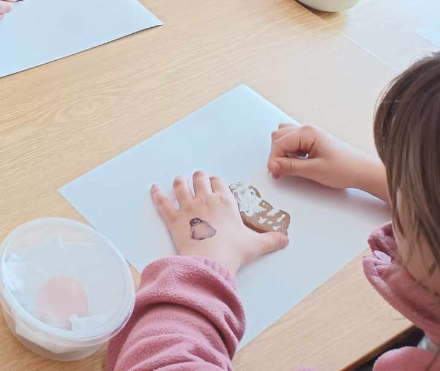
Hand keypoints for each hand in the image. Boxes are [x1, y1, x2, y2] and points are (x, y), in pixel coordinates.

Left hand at [151, 171, 287, 275]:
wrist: (211, 261)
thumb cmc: (233, 251)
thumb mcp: (256, 245)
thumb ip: (272, 240)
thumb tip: (285, 239)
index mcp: (224, 201)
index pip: (217, 181)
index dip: (214, 181)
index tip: (214, 184)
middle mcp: (205, 199)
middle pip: (198, 178)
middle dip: (197, 178)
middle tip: (197, 181)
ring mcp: (187, 208)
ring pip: (179, 185)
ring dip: (179, 182)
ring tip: (179, 181)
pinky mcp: (173, 219)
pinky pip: (162, 202)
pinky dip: (156, 194)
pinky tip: (154, 188)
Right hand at [267, 123, 386, 198]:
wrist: (363, 171)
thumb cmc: (344, 169)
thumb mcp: (314, 170)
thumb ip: (290, 167)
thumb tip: (272, 166)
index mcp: (307, 133)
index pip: (280, 143)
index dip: (274, 159)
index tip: (274, 173)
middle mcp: (307, 129)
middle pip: (279, 136)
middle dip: (277, 154)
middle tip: (280, 171)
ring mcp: (310, 133)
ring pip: (284, 136)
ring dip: (282, 150)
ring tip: (289, 165)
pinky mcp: (312, 140)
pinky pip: (293, 140)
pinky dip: (290, 150)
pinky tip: (297, 161)